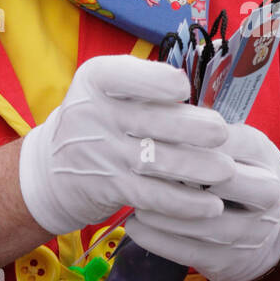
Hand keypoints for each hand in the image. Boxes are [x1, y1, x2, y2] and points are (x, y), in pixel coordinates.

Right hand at [18, 54, 234, 235]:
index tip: (183, 87)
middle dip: (191, 127)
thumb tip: (204, 85)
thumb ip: (145, 82)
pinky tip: (211, 205)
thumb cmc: (96, 119)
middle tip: (222, 131)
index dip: (155, 81)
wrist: (53, 169)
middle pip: (149, 120)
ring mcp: (101, 153)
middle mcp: (94, 113)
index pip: (123, 75)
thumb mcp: (106, 89)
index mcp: (96, 79)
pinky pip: (152, 196)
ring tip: (226, 169)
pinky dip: (184, 203)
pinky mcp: (111, 188)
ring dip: (196, 167)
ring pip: (156, 161)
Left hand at [125, 123, 279, 280]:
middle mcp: (266, 192)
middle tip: (140, 164)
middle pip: (225, 179)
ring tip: (133, 199)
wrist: (268, 233)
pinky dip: (161, 241)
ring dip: (166, 211)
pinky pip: (193, 252)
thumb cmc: (239, 174)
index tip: (151, 130)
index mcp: (263, 155)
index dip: (189, 136)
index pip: (227, 140)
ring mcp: (252, 231)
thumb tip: (156, 107)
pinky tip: (136, 227)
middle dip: (181, 172)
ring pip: (206, 222)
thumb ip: (205, 132)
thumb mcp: (235, 145)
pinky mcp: (232, 261)